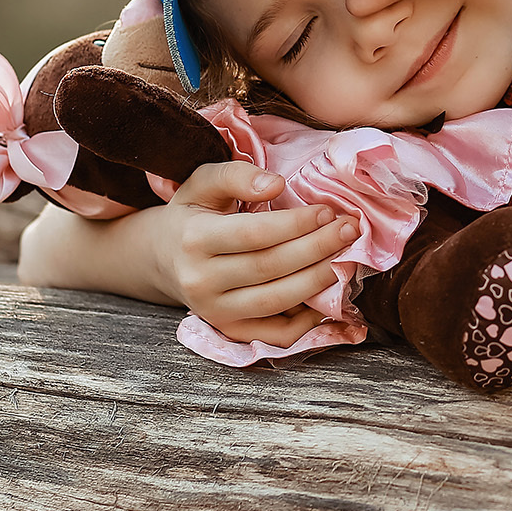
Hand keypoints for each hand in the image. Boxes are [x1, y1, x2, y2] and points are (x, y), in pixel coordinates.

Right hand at [149, 161, 357, 340]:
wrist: (162, 257)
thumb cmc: (192, 214)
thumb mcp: (203, 184)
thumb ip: (236, 175)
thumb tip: (276, 185)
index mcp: (194, 239)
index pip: (254, 234)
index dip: (296, 224)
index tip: (327, 210)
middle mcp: (200, 280)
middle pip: (270, 268)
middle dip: (318, 248)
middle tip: (350, 230)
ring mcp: (215, 311)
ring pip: (277, 301)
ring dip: (320, 281)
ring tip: (346, 257)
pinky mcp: (229, 330)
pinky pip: (276, 334)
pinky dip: (309, 322)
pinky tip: (329, 297)